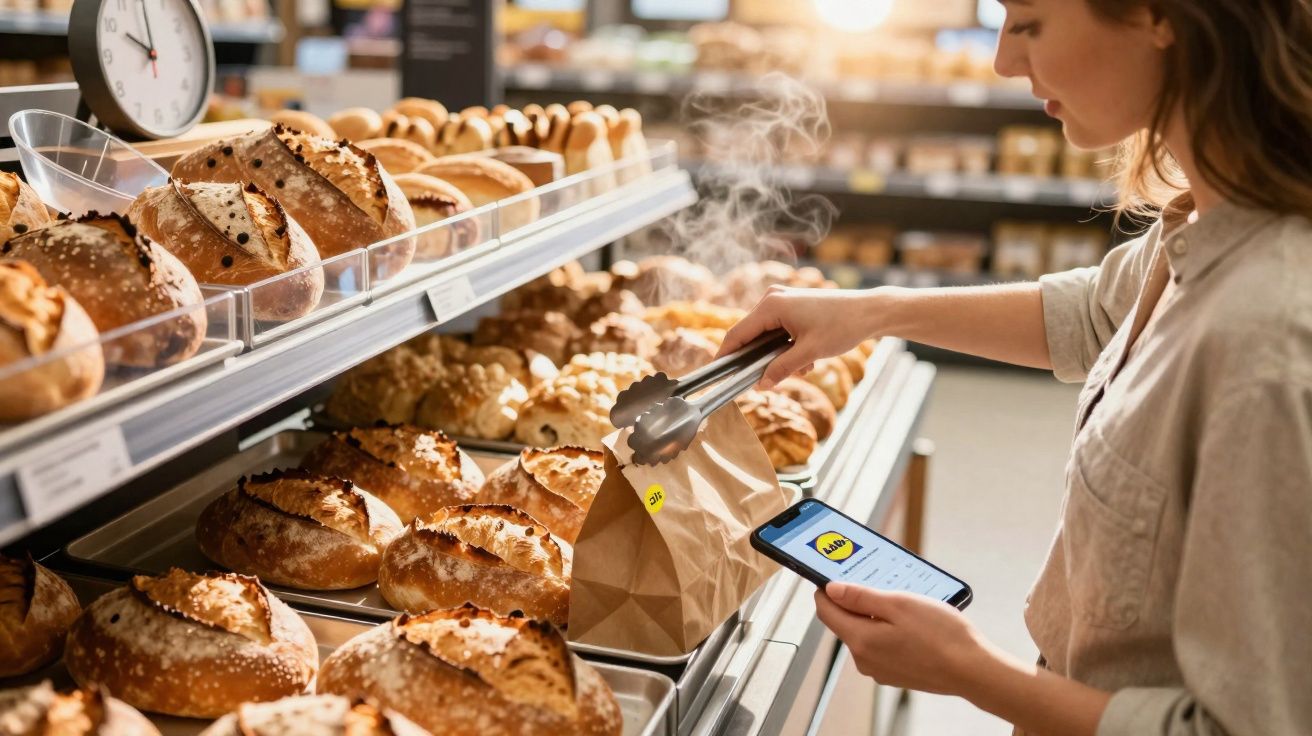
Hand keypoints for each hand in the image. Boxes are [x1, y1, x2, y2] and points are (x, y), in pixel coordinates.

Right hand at [717, 286, 886, 388]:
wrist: (870, 311)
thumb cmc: (842, 326)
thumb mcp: (809, 353)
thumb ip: (781, 369)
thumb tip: (761, 384)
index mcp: (772, 305)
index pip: (737, 334)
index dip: (726, 355)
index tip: (717, 373)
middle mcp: (773, 298)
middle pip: (751, 336)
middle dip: (762, 360)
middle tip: (769, 380)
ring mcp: (783, 300)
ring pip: (767, 336)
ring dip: (780, 356)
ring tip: (804, 365)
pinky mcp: (793, 305)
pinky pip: (779, 331)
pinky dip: (789, 347)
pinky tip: (809, 357)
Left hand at [814, 582, 990, 695]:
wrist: (972, 670)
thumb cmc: (941, 636)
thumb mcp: (899, 604)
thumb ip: (861, 597)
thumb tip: (831, 590)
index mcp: (860, 641)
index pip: (826, 611)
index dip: (825, 590)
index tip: (832, 574)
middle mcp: (864, 660)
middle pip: (845, 622)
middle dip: (855, 601)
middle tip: (876, 581)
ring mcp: (880, 669)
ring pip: (864, 633)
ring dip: (874, 615)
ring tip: (900, 600)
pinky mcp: (895, 673)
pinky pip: (881, 645)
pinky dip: (887, 630)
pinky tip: (909, 621)